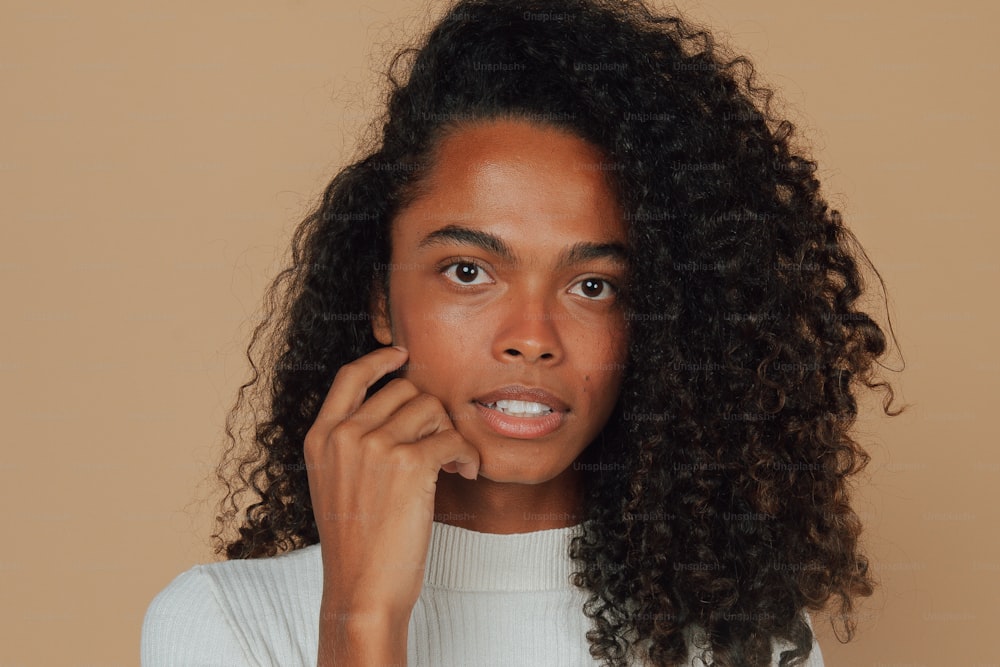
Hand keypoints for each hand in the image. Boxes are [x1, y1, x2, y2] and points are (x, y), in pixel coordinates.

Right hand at [305, 346, 479, 663]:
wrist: (361, 590)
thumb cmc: (356, 544)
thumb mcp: (334, 483)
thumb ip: (351, 443)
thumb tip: (395, 408)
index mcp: (321, 436)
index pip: (350, 376)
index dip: (379, 359)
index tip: (402, 355)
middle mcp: (344, 434)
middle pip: (403, 390)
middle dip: (430, 413)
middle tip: (441, 445)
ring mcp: (374, 446)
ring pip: (431, 409)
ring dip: (451, 434)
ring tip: (454, 463)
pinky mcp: (408, 465)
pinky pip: (452, 437)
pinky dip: (468, 454)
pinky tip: (467, 473)